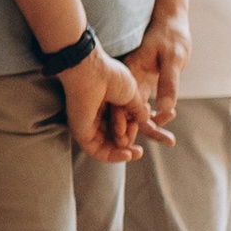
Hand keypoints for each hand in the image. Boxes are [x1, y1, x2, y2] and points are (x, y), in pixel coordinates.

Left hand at [60, 44, 151, 162]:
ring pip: (106, 146)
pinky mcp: (80, 132)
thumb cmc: (110, 76)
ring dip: (123, 151)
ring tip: (135, 151)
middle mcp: (94, 115)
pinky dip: (112, 157)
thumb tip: (146, 121)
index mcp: (106, 104)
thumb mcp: (132, 94)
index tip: (149, 128)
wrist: (93, 73)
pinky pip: (96, 151)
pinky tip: (126, 155)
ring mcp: (86, 124)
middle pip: (113, 137)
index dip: (134, 131)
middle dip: (129, 143)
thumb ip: (138, 110)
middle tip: (139, 143)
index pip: (120, 125)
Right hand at [125, 4, 189, 131]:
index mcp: (132, 73)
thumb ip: (168, 82)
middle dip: (141, 130)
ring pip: (137, 112)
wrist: (172, 22)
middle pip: (127, 112)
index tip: (130, 140)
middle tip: (164, 142)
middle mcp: (130, 81)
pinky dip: (154, 116)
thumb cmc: (172, 37)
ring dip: (152, 126)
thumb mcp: (173, 58)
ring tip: (171, 139)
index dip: (123, 124)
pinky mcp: (144, 85)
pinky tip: (168, 120)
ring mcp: (136, 83)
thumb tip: (166, 108)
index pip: (121, 105)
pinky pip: (144, 106)